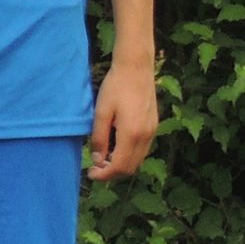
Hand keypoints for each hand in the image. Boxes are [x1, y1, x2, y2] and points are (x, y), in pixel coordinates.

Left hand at [87, 56, 158, 180]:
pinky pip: (142, 149)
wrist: (136, 68)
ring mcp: (152, 131)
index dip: (104, 175)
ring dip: (121, 164)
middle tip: (95, 167)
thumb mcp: (101, 112)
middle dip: (112, 172)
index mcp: (132, 134)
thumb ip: (99, 138)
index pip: (120, 166)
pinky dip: (129, 155)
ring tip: (104, 157)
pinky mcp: (153, 125)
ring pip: (138, 159)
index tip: (91, 173)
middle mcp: (146, 136)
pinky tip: (116, 146)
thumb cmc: (116, 87)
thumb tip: (98, 159)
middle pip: (131, 167)